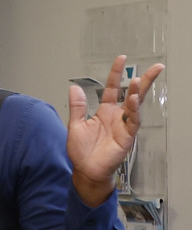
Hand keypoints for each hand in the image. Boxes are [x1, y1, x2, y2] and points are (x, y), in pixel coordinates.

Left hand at [68, 56, 165, 205]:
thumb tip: (74, 88)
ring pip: (135, 105)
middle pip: (133, 94)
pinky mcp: (127, 136)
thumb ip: (77, 106)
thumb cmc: (82, 151)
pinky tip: (133, 99)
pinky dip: (134, 110)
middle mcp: (117, 116)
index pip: (112, 88)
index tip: (122, 59)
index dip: (116, 74)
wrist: (85, 170)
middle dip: (144, 80)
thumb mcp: (75, 124)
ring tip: (139, 79)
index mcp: (104, 111)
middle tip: (156, 66)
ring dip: (137, 92)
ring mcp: (123, 125)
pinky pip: (133, 120)